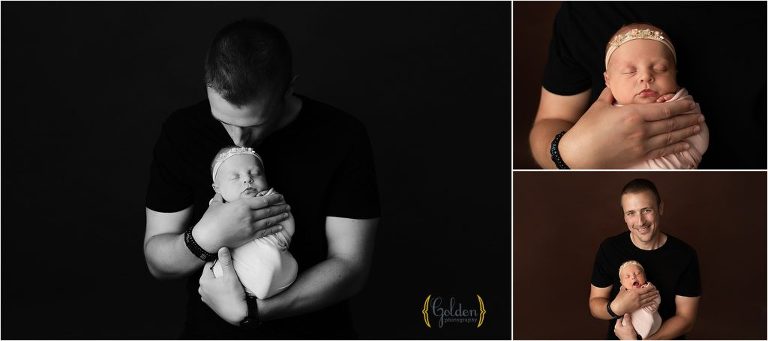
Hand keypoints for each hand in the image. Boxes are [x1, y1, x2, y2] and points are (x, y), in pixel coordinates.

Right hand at [193, 193, 290, 250]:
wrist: (207, 238)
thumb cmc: (210, 221)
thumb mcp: (215, 205)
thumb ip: (219, 198)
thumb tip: (219, 194)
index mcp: (242, 205)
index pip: (263, 200)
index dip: (274, 198)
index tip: (281, 197)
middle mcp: (249, 215)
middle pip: (269, 210)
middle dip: (280, 208)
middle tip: (287, 206)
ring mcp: (250, 227)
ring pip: (269, 221)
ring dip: (279, 217)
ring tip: (286, 215)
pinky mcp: (249, 237)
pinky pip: (265, 232)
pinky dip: (273, 229)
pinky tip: (280, 227)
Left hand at [199, 247, 247, 324]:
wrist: (238, 315)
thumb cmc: (234, 294)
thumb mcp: (230, 276)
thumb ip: (225, 261)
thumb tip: (222, 248)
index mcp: (203, 280)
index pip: (209, 264)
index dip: (218, 260)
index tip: (227, 260)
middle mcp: (201, 289)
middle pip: (210, 273)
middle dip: (218, 270)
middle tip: (229, 269)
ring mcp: (205, 297)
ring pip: (211, 283)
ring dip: (218, 280)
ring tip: (229, 279)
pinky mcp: (210, 304)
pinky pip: (213, 292)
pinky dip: (218, 289)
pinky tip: (226, 289)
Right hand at [558, 87, 702, 167]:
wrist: (577, 154)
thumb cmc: (586, 129)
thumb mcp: (599, 106)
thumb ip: (611, 93)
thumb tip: (614, 82)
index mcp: (632, 114)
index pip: (665, 109)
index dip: (681, 106)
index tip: (691, 103)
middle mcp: (641, 130)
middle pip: (672, 123)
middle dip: (688, 118)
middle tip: (699, 115)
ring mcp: (641, 145)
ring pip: (670, 137)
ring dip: (686, 132)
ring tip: (697, 127)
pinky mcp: (638, 157)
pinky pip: (662, 151)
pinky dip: (676, 147)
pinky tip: (685, 144)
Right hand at [611, 285, 659, 314]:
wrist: (618, 308)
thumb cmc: (619, 299)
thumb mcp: (622, 291)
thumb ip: (625, 288)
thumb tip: (625, 286)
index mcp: (634, 292)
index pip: (644, 289)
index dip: (649, 288)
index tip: (652, 286)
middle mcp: (638, 297)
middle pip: (647, 294)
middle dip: (653, 292)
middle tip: (657, 291)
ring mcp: (638, 302)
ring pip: (648, 299)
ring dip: (653, 297)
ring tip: (657, 295)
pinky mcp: (638, 307)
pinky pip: (646, 304)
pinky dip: (650, 303)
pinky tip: (653, 302)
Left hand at [614, 314, 638, 339]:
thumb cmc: (629, 336)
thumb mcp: (629, 326)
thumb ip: (627, 319)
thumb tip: (626, 314)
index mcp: (616, 327)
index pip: (619, 319)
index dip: (623, 316)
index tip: (626, 314)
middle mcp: (616, 330)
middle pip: (620, 322)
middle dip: (624, 320)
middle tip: (628, 318)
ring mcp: (618, 333)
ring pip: (622, 326)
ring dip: (625, 324)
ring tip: (629, 323)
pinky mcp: (621, 335)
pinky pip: (623, 330)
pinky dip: (625, 328)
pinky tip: (629, 328)